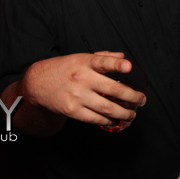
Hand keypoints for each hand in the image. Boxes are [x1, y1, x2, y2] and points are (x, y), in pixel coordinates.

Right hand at [21, 52, 146, 126]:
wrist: (38, 83)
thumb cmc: (63, 69)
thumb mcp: (81, 57)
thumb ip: (103, 57)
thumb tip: (122, 57)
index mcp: (85, 62)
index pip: (103, 61)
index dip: (117, 64)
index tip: (128, 66)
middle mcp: (82, 78)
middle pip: (113, 90)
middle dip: (132, 97)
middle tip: (141, 100)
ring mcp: (77, 96)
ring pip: (107, 108)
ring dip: (124, 113)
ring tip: (132, 114)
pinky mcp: (72, 110)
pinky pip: (95, 119)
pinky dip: (109, 121)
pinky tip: (116, 120)